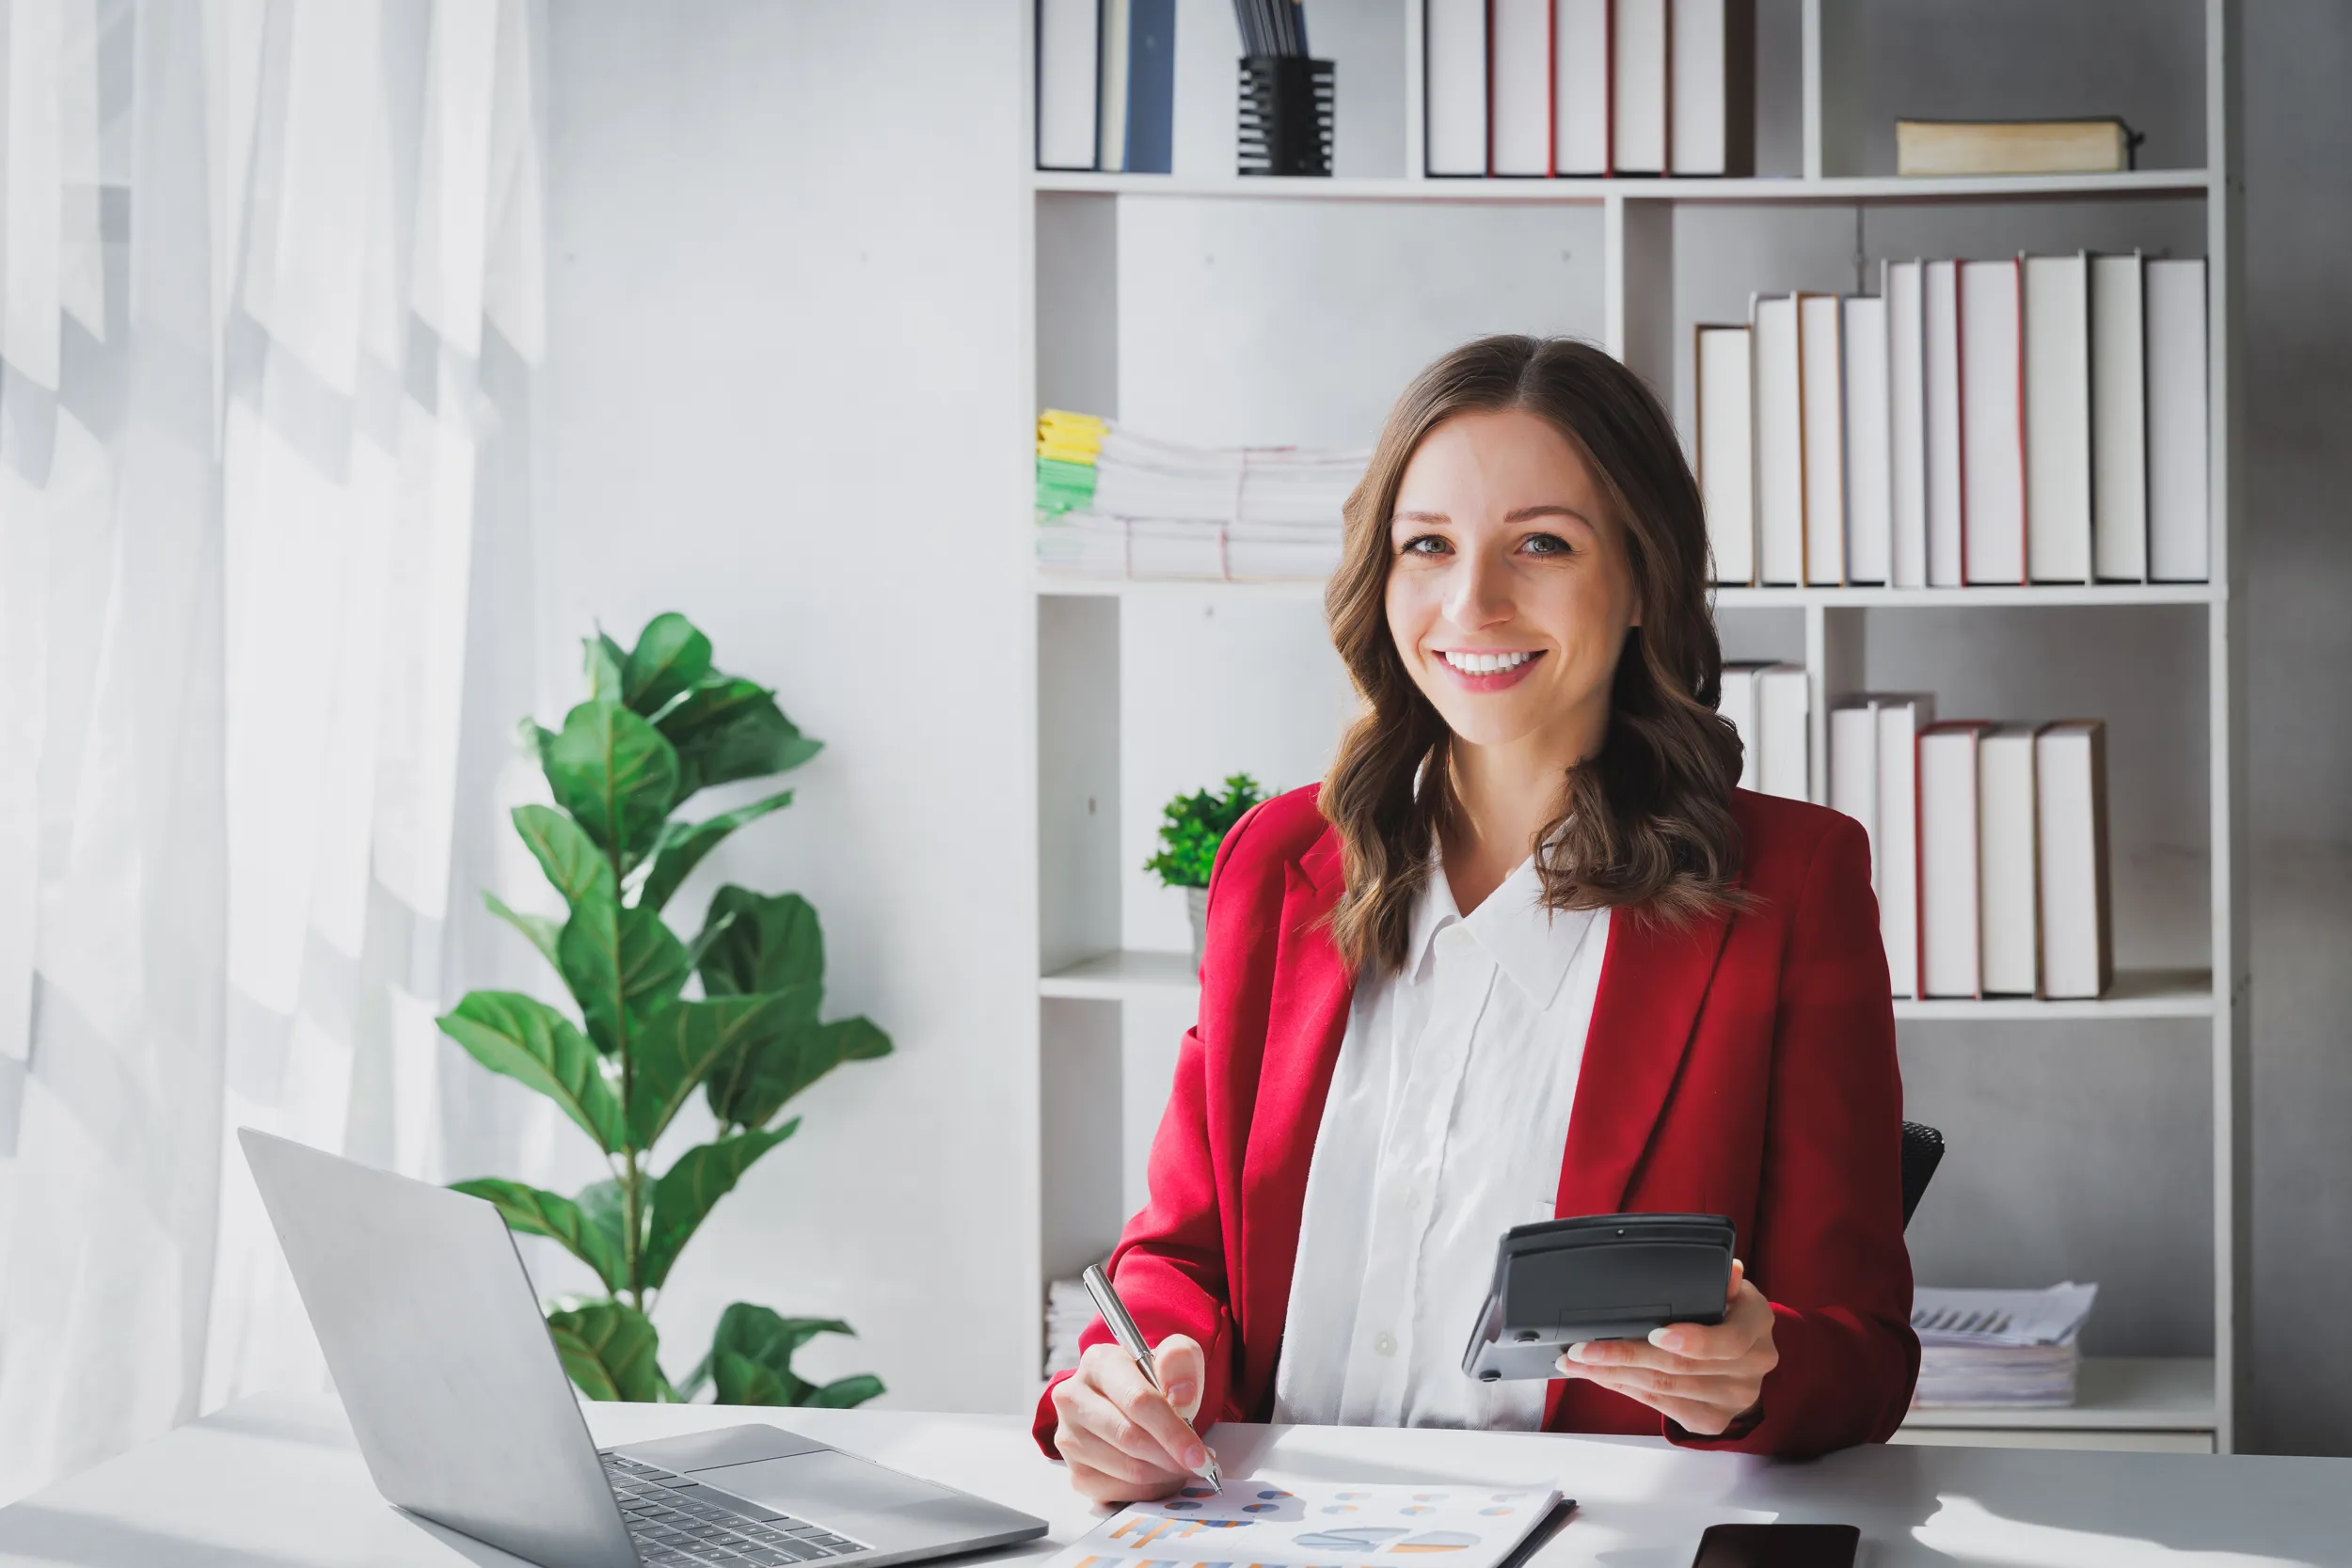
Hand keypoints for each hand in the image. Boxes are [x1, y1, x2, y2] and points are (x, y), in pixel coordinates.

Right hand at [1051, 1335, 1214, 1503]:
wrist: (1133, 1402)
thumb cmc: (1154, 1380)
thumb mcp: (1175, 1356)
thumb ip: (1180, 1361)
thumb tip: (1181, 1395)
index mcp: (1098, 1363)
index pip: (1137, 1401)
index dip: (1172, 1431)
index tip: (1200, 1454)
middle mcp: (1073, 1398)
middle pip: (1129, 1438)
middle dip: (1171, 1457)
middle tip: (1200, 1465)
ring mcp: (1069, 1438)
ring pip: (1126, 1469)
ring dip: (1164, 1474)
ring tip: (1183, 1465)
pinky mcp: (1076, 1472)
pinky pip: (1119, 1493)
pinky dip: (1149, 1489)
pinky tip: (1162, 1475)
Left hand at [1554, 1258, 1777, 1435]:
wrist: (1747, 1358)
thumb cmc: (1729, 1314)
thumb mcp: (1730, 1290)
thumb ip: (1722, 1282)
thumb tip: (1730, 1271)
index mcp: (1757, 1326)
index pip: (1727, 1340)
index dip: (1689, 1340)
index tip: (1653, 1334)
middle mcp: (1751, 1368)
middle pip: (1681, 1367)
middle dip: (1624, 1356)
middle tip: (1583, 1350)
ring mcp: (1733, 1399)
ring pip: (1665, 1388)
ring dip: (1615, 1376)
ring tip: (1578, 1363)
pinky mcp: (1712, 1420)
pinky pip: (1662, 1406)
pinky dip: (1627, 1390)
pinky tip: (1602, 1377)